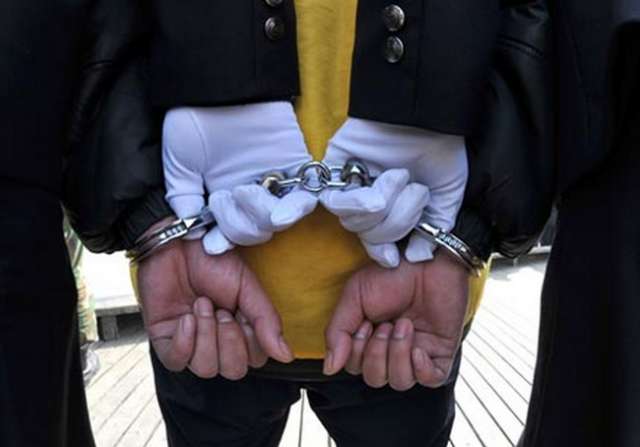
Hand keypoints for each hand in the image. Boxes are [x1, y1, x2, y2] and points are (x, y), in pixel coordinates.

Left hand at [136, 224, 292, 379]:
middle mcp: (217, 341)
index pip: (254, 360)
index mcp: (241, 330)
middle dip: (229, 340)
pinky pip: (176, 362)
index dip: (250, 342)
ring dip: (206, 334)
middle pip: (232, 370)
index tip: (241, 313)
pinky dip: (184, 341)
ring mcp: (191, 342)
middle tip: (221, 310)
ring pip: (205, 368)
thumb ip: (266, 322)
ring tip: (201, 305)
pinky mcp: (165, 340)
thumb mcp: (249, 288)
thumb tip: (286, 355)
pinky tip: (185, 317)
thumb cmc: (213, 261)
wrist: (178, 243)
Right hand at [162, 101, 317, 254]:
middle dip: (238, 224)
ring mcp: (275, 180)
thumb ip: (183, 194)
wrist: (219, 84)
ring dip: (261, 216)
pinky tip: (287, 209)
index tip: (212, 245)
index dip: (223, 241)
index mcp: (224, 194)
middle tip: (222, 197)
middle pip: (256, 231)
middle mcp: (251, 191)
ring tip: (244, 191)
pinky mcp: (297, 165)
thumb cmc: (194, 117)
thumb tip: (190, 227)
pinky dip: (298, 208)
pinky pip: (306, 197)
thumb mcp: (179, 159)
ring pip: (279, 221)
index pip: (230, 231)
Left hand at [321, 118, 467, 267]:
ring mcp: (351, 184)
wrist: (427, 114)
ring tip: (399, 177)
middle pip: (367, 236)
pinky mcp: (333, 168)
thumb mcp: (447, 194)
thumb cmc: (440, 149)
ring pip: (352, 223)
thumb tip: (416, 257)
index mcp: (392, 209)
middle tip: (416, 191)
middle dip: (396, 222)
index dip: (383, 252)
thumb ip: (435, 228)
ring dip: (383, 206)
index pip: (376, 243)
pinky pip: (333, 202)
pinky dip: (360, 200)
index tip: (395, 258)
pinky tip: (380, 182)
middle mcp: (369, 200)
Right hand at [323, 250, 468, 389]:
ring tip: (405, 325)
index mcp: (369, 338)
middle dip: (377, 354)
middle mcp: (392, 349)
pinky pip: (430, 380)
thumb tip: (329, 368)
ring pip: (400, 382)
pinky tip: (419, 348)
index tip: (365, 323)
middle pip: (375, 379)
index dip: (356, 351)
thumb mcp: (354, 297)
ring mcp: (417, 352)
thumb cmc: (391, 274)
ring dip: (398, 354)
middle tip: (386, 324)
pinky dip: (421, 369)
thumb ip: (337, 332)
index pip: (355, 367)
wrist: (426, 261)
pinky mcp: (440, 353)